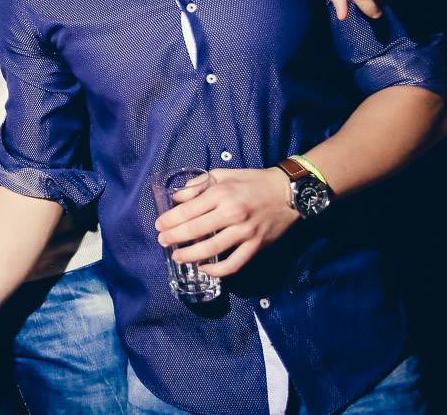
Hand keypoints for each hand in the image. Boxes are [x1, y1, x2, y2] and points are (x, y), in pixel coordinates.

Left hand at [155, 168, 297, 277]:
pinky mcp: (256, 246)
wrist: (287, 192)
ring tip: (177, 257)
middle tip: (162, 241)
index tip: (159, 225)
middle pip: (194, 230)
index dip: (170, 220)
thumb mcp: (223, 175)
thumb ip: (198, 185)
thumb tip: (177, 197)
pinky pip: (234, 264)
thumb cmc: (252, 181)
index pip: (187, 210)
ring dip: (190, 255)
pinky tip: (204, 269)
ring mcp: (244, 232)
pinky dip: (217, 270)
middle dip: (174, 237)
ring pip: (211, 249)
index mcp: (221, 194)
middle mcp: (231, 213)